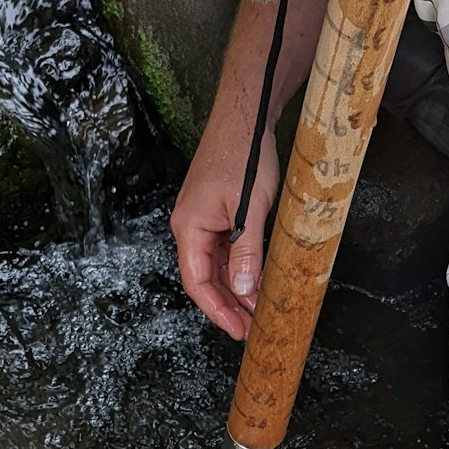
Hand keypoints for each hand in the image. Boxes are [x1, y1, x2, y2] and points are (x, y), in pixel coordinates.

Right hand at [170, 127, 278, 340]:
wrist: (245, 117)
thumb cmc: (244, 155)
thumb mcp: (250, 208)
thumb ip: (246, 251)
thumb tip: (242, 289)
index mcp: (189, 228)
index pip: (197, 283)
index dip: (218, 310)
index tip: (238, 330)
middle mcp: (190, 227)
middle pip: (205, 278)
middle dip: (229, 306)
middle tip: (253, 329)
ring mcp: (203, 220)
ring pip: (215, 266)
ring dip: (236, 289)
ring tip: (258, 311)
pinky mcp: (217, 213)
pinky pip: (224, 250)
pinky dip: (239, 268)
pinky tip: (256, 281)